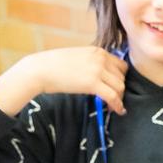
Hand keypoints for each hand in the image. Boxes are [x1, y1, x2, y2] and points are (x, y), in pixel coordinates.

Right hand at [0, 46, 127, 114]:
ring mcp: (97, 70)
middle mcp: (101, 58)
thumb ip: (92, 63)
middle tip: (114, 99)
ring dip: (119, 98)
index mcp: (98, 51)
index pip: (121, 65)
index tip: (115, 88)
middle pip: (122, 76)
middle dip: (120, 89)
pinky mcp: (92, 83)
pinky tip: (116, 110)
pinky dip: (117, 105)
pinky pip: (113, 96)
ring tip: (113, 106)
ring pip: (120, 87)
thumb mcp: (78, 57)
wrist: (40, 69)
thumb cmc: (54, 65)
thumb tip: (100, 77)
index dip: (120, 78)